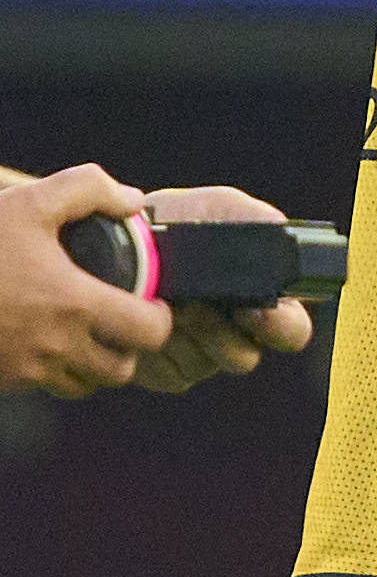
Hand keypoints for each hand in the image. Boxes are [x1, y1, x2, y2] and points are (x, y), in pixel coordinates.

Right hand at [0, 165, 172, 397]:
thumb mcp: (30, 201)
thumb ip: (90, 190)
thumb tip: (133, 201)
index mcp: (74, 304)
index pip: (148, 333)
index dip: (159, 318)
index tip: (151, 302)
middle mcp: (55, 346)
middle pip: (119, 370)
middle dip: (128, 348)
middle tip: (121, 320)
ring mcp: (24, 371)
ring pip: (82, 385)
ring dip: (92, 364)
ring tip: (85, 332)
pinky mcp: (1, 382)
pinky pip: (42, 387)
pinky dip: (54, 371)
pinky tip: (43, 338)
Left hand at [131, 186, 313, 394]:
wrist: (116, 244)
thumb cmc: (174, 223)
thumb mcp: (213, 207)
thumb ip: (249, 215)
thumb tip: (277, 227)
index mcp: (260, 301)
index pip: (291, 330)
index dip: (281, 325)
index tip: (259, 307)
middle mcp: (236, 335)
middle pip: (245, 358)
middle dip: (219, 333)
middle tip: (194, 305)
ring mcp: (199, 358)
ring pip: (203, 365)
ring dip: (179, 331)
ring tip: (163, 296)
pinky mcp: (163, 371)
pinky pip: (168, 371)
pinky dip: (153, 341)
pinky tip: (144, 312)